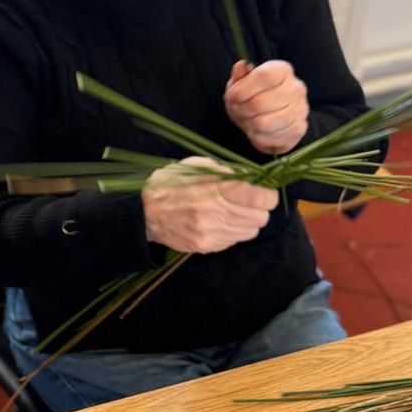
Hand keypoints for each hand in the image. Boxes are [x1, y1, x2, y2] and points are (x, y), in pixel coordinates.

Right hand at [142, 156, 277, 253]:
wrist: (144, 211)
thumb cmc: (171, 183)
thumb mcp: (197, 166)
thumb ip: (226, 172)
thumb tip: (252, 180)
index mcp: (216, 188)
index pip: (261, 198)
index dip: (268, 195)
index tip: (265, 193)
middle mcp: (216, 212)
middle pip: (260, 218)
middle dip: (260, 209)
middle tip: (251, 203)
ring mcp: (211, 232)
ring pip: (250, 232)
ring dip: (248, 222)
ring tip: (235, 213)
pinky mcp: (205, 246)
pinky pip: (234, 241)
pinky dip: (233, 232)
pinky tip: (221, 222)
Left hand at [224, 59, 308, 153]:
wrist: (272, 119)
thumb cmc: (253, 96)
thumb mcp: (241, 83)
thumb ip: (239, 76)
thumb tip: (240, 66)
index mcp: (282, 70)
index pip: (264, 76)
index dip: (242, 89)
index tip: (231, 97)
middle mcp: (296, 88)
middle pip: (259, 103)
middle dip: (240, 110)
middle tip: (237, 110)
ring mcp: (300, 110)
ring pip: (262, 123)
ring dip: (248, 124)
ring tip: (247, 119)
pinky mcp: (298, 130)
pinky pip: (267, 138)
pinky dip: (256, 137)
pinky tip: (257, 130)